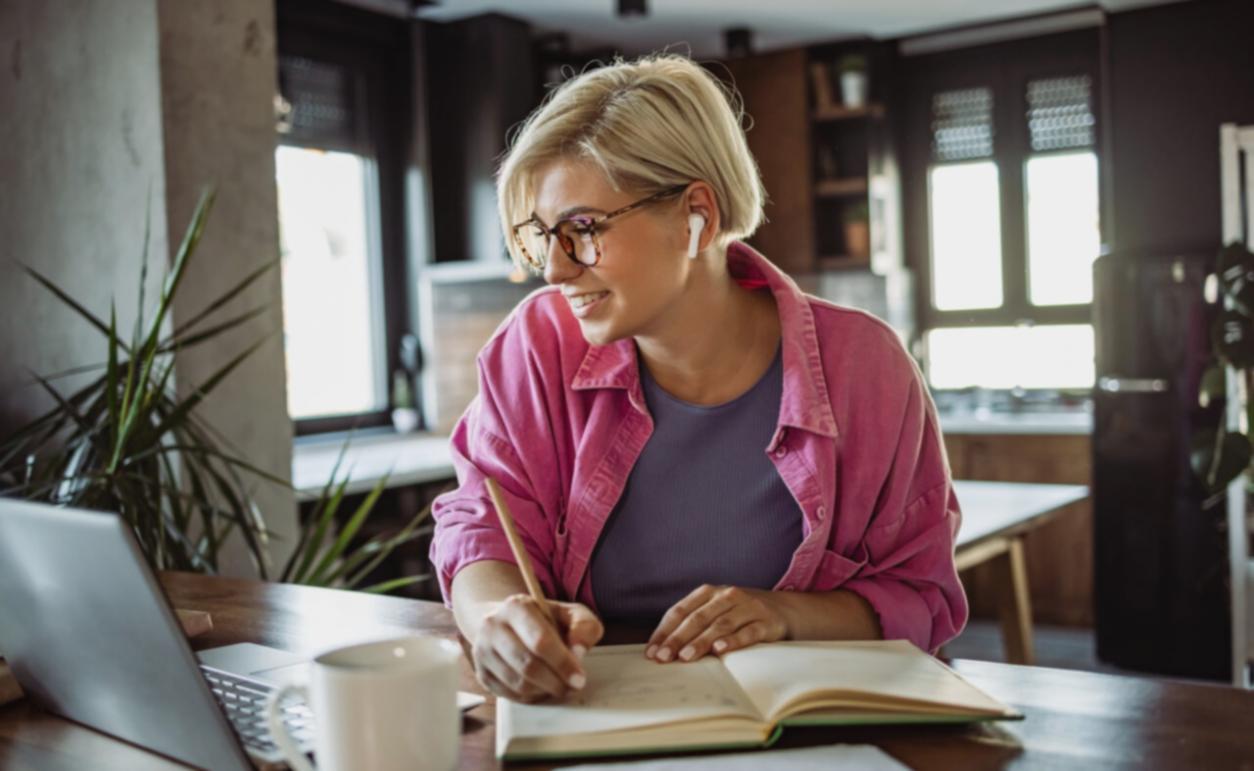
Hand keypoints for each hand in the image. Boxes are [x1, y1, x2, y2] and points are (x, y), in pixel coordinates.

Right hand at [471, 594, 603, 702]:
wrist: (508, 622)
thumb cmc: (544, 619)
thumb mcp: (570, 614)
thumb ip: (583, 627)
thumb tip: (578, 651)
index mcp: (516, 606)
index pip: (540, 640)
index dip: (562, 663)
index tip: (579, 678)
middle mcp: (493, 626)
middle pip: (528, 665)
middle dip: (556, 681)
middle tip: (573, 687)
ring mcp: (483, 650)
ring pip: (518, 683)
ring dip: (545, 691)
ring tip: (560, 686)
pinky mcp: (481, 672)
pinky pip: (509, 694)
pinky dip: (530, 697)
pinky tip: (542, 688)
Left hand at [646, 585, 788, 662]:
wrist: (784, 610)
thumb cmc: (740, 615)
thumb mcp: (716, 613)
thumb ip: (693, 625)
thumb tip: (662, 650)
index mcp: (709, 592)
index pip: (680, 611)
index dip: (664, 631)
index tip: (652, 652)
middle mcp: (727, 596)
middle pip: (697, 618)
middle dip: (677, 639)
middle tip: (663, 658)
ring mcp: (747, 607)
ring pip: (720, 625)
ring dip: (701, 642)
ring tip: (686, 657)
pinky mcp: (766, 621)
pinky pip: (747, 631)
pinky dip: (733, 640)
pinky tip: (720, 650)